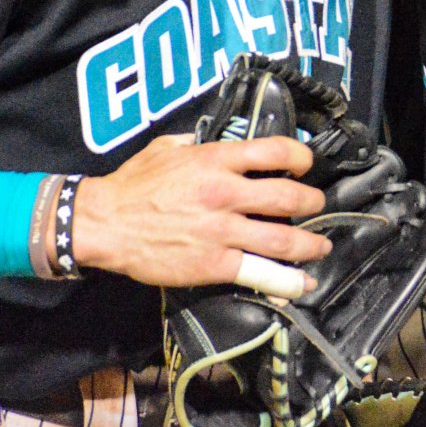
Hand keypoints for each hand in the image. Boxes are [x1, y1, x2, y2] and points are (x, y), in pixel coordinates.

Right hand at [71, 133, 331, 288]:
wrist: (104, 224)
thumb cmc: (133, 184)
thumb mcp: (167, 147)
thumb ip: (199, 143)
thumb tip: (222, 143)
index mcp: (215, 160)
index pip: (275, 151)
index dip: (301, 157)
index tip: (307, 165)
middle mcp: (225, 193)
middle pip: (288, 197)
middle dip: (312, 202)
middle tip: (318, 206)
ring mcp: (221, 231)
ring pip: (282, 238)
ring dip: (310, 244)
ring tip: (321, 247)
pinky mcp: (214, 264)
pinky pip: (259, 273)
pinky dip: (286, 280)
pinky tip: (303, 283)